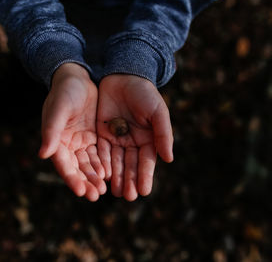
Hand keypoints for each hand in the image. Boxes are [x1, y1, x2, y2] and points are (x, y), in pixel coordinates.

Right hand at [38, 63, 105, 200]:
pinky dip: (103, 164)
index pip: (64, 164)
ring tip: (104, 189)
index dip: (72, 178)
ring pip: (88, 164)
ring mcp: (80, 141)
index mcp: (55, 140)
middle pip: (77, 168)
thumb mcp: (59, 109)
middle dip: (86, 182)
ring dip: (95, 177)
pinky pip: (98, 154)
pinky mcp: (92, 136)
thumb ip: (52, 131)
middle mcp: (67, 144)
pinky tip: (110, 173)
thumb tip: (43, 154)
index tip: (81, 191)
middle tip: (96, 195)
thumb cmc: (65, 91)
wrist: (77, 77)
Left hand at [97, 74, 173, 200]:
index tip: (144, 191)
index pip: (147, 161)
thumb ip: (163, 133)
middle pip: (131, 165)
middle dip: (129, 180)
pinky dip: (103, 163)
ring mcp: (117, 139)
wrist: (123, 75)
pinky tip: (102, 175)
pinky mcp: (102, 134)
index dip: (145, 176)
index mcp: (149, 139)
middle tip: (127, 197)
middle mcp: (133, 142)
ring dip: (116, 177)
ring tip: (115, 192)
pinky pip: (102, 151)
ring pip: (116, 162)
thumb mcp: (157, 111)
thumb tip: (169, 159)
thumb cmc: (144, 93)